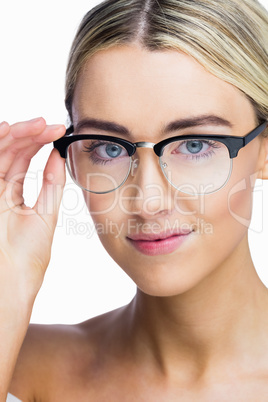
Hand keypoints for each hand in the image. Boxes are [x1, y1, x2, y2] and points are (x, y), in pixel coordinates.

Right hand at [0, 118, 65, 303]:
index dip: (37, 143)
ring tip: (37, 125)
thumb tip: (59, 156)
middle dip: (29, 135)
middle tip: (51, 125)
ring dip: (15, 135)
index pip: (20, 160)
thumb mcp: (45, 214)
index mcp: (10, 196)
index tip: (59, 132)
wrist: (12, 281)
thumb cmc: (27, 256)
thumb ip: (50, 184)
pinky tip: (8, 130)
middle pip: (8, 151)